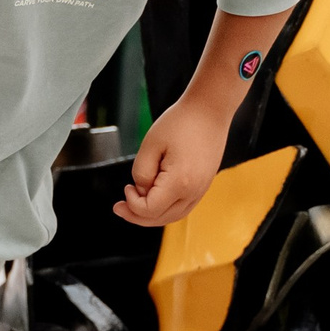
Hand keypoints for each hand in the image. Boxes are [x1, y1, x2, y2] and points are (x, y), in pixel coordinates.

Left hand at [115, 100, 229, 226]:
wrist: (209, 111)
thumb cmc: (181, 122)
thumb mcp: (151, 144)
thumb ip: (141, 172)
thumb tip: (141, 191)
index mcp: (180, 182)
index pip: (150, 210)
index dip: (132, 204)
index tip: (126, 187)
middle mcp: (193, 192)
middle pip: (161, 219)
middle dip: (137, 216)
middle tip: (120, 208)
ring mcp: (201, 190)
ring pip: (173, 216)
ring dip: (151, 216)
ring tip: (134, 207)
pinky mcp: (203, 185)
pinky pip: (182, 207)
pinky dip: (165, 209)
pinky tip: (154, 200)